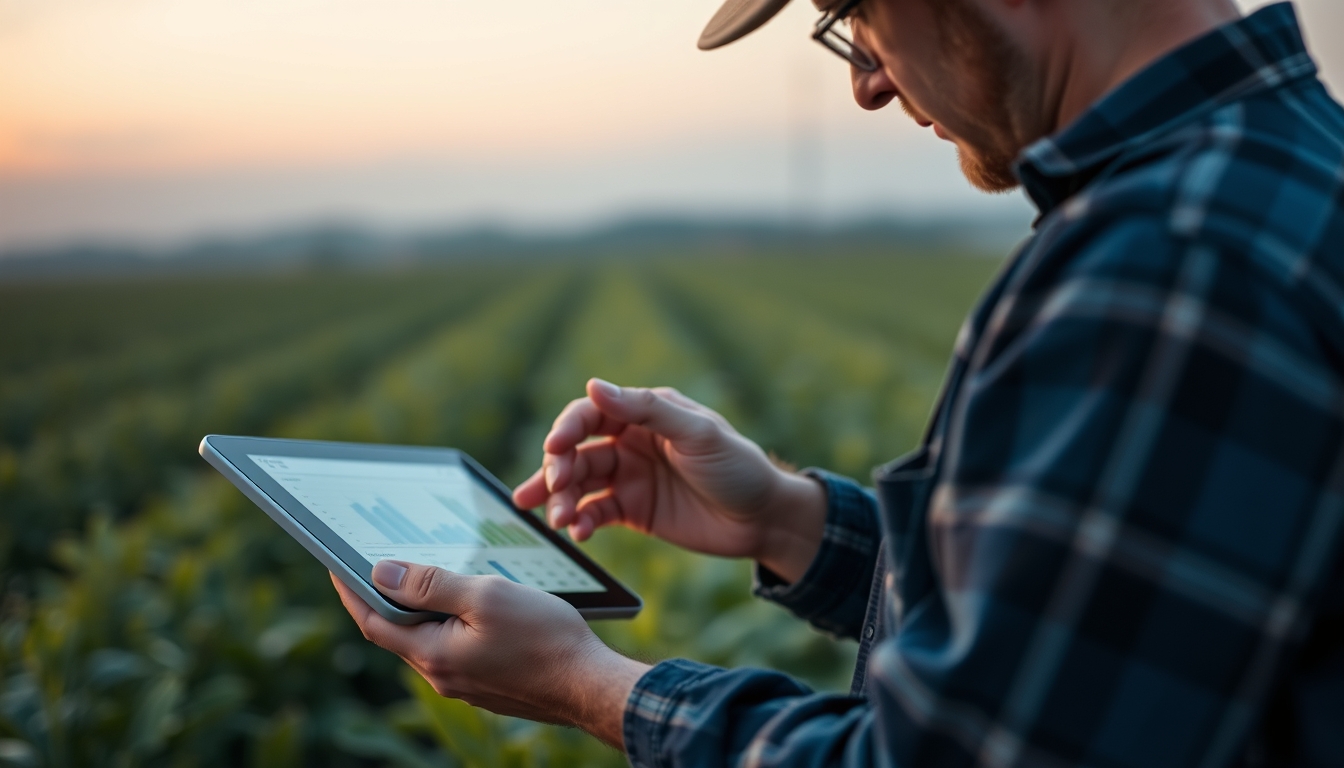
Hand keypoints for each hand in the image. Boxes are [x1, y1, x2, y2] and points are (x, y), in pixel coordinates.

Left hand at [331, 562, 648, 747]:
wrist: (590, 685)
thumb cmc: (545, 638)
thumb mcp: (485, 597)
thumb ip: (431, 585)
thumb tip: (382, 572)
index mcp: (433, 655)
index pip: (373, 621)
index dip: (351, 590)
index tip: (336, 563)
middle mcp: (443, 676)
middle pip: (398, 633)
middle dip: (384, 597)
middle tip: (377, 561)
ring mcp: (466, 684)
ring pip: (428, 641)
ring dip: (420, 611)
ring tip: (422, 575)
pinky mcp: (488, 684)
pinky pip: (454, 650)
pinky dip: (448, 624)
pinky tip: (466, 605)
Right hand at [513, 379, 826, 582]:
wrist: (764, 519)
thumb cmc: (738, 466)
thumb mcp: (698, 433)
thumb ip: (647, 410)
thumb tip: (594, 386)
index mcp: (645, 413)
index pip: (590, 413)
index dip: (567, 428)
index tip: (554, 448)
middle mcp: (630, 442)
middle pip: (577, 450)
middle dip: (558, 469)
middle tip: (555, 490)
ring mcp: (629, 478)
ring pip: (579, 484)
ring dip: (562, 500)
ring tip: (558, 520)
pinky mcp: (632, 511)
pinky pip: (595, 514)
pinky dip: (581, 522)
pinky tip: (578, 533)